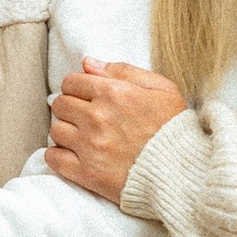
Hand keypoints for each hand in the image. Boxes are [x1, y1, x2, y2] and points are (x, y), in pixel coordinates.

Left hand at [46, 58, 188, 200]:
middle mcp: (97, 118)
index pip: (71, 82)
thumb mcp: (161, 88)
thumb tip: (87, 63)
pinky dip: (58, 156)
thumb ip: (123, 71)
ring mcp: (90, 147)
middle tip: (86, 117)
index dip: (78, 87)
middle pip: (60, 104)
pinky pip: (54, 159)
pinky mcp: (87, 174)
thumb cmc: (175, 128)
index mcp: (113, 93)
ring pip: (56, 130)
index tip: (87, 97)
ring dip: (66, 131)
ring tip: (84, 137)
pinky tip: (73, 154)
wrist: (183, 172)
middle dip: (71, 107)